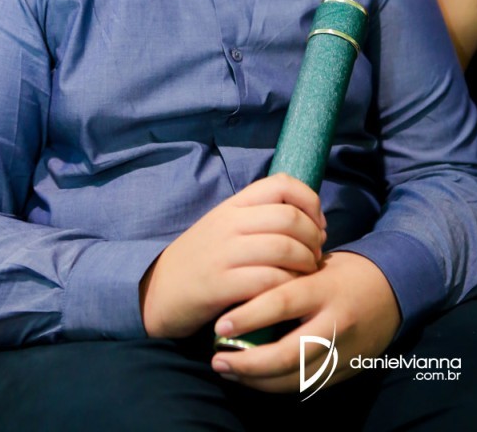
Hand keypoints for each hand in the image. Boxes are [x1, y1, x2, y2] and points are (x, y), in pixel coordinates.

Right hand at [140, 173, 325, 337]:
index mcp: (233, 204)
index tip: (318, 224)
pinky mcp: (220, 284)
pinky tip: (288, 292)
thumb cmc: (202, 259)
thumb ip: (260, 218)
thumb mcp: (226, 227)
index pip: (282, 183)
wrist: (158, 291)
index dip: (310, 201)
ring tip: (306, 273)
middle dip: (313, 237)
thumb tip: (310, 220)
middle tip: (316, 254)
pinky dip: (287, 285)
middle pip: (289, 217)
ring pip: (283, 247)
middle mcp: (229, 223)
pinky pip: (268, 279)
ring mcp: (224, 253)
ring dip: (305, 263)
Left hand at [211, 251, 400, 392]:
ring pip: (296, 378)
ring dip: (257, 380)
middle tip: (217, 360)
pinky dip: (277, 386)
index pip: (283, 303)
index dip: (250, 316)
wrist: (394, 290)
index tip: (220, 327)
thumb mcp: (317, 263)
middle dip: (249, 363)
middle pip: (288, 353)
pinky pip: (307, 385)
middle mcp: (335, 322)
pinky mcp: (346, 370)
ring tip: (228, 372)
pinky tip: (254, 379)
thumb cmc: (344, 271)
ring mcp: (343, 351)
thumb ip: (286, 275)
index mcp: (324, 288)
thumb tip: (241, 286)